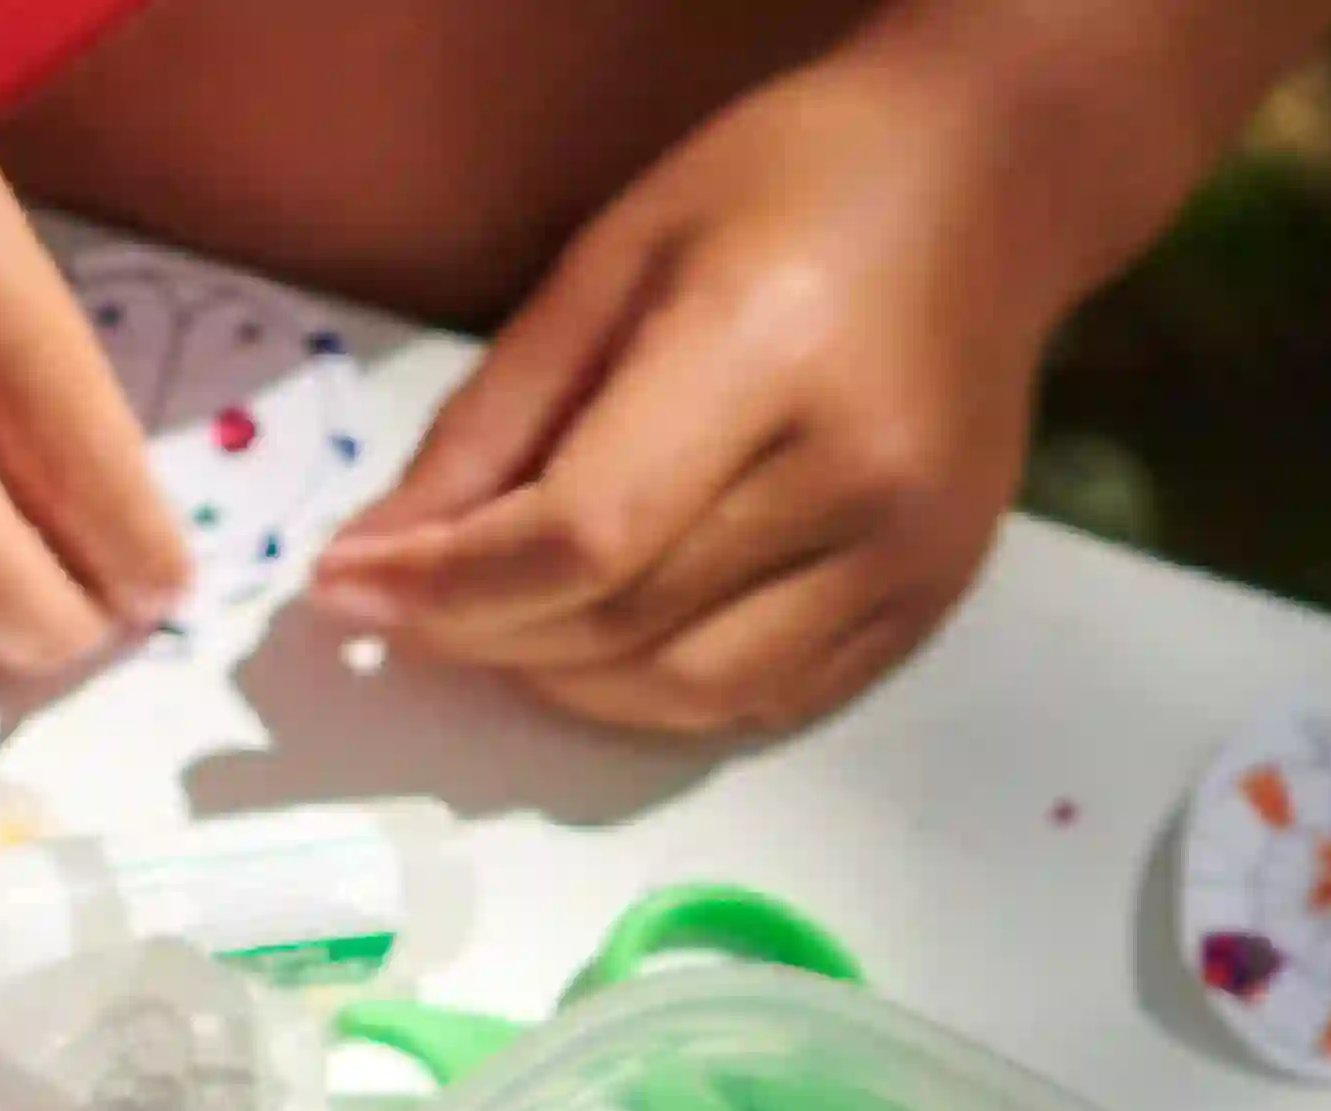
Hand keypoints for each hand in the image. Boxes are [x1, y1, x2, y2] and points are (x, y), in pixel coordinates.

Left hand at [306, 38, 1072, 734]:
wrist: (988, 187)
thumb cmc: (788, 187)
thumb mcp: (612, 258)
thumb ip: (494, 423)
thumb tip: (378, 560)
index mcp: (768, 356)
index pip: (580, 536)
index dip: (445, 587)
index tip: (342, 590)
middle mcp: (853, 477)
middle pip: (623, 625)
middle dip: (482, 636)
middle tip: (402, 608)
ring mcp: (906, 557)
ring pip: (688, 694)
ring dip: (562, 684)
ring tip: (498, 627)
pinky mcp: (930, 603)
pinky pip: (765, 703)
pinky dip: (658, 698)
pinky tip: (602, 645)